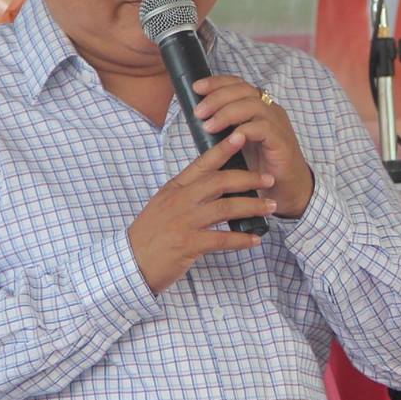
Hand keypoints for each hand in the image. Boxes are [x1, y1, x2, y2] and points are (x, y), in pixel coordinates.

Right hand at [128, 131, 276, 293]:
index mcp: (174, 188)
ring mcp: (184, 222)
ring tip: (271, 207)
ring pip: (225, 208)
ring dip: (252, 207)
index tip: (242, 136)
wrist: (129, 263)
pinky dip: (241, 239)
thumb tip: (212, 184)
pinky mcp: (188, 245)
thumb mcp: (163, 205)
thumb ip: (186, 193)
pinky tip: (255, 239)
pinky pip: (221, 239)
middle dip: (248, 179)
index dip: (223, 149)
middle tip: (268, 179)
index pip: (202, 163)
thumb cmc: (149, 235)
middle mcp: (180, 201)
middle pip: (220, 182)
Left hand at [192, 75, 314, 216]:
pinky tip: (230, 139)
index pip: (238, 84)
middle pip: (244, 90)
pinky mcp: (282, 142)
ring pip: (253, 105)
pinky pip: (263, 128)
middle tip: (199, 112)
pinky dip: (245, 130)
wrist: (285, 189)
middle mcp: (270, 110)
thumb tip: (197, 116)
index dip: (217, 82)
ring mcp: (278, 124)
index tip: (196, 87)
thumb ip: (223, 126)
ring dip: (227, 113)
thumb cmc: (258, 166)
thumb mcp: (236, 141)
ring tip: (208, 126)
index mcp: (259, 107)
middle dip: (217, 97)